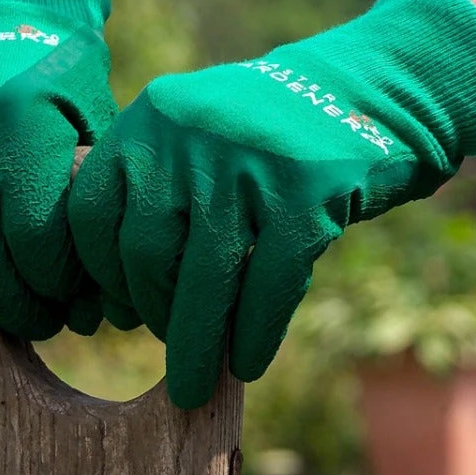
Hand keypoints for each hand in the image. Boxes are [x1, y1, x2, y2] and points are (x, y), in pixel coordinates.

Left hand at [69, 0, 475, 408]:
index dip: (100, 273)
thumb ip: (156, 189)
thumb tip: (121, 298)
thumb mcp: (200, 133)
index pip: (91, 213)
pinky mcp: (308, 191)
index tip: (120, 310)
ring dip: (194, 345)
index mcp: (151, 118)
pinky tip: (248, 365)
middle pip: (144, 252)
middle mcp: (189, 134)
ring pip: (204, 279)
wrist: (384, 87)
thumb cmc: (279, 132)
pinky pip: (267, 286)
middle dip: (151, 313)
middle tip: (166, 343)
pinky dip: (254, 334)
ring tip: (192, 387)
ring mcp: (249, 162)